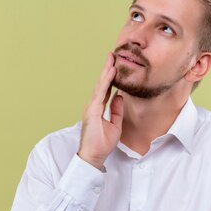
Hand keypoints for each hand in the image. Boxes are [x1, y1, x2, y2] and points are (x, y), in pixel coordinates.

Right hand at [77, 52, 123, 169]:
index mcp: (98, 108)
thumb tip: (119, 96)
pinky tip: (111, 72)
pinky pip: (100, 92)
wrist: (93, 156)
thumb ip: (116, 111)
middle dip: (107, 69)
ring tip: (112, 58)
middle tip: (113, 55)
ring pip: (100, 85)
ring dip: (107, 71)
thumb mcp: (115, 125)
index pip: (105, 89)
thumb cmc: (102, 144)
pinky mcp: (92, 110)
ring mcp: (91, 107)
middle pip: (102, 84)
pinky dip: (106, 81)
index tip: (115, 65)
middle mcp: (93, 105)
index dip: (110, 77)